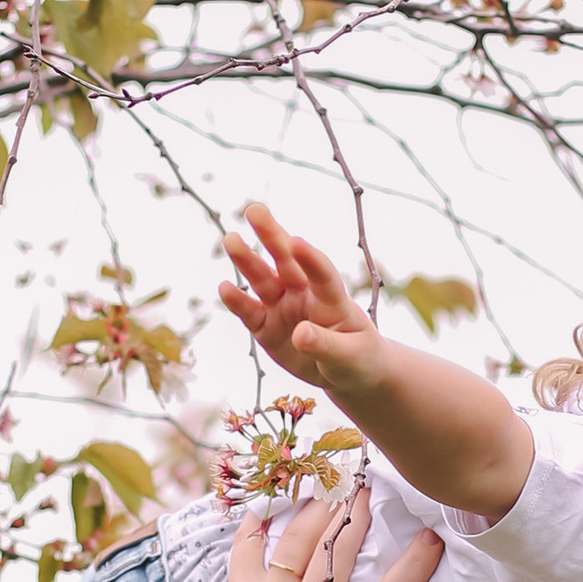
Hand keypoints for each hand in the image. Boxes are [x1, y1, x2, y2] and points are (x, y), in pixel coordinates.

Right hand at [218, 203, 383, 400]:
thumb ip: (326, 345)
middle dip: (271, 236)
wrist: (345, 372)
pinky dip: (237, 301)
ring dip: (247, 260)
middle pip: (287, 262)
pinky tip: (225, 287)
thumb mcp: (350, 357)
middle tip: (254, 209)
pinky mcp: (266, 326)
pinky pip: (249, 312)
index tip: (296, 242)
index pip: (322, 275)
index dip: (311, 259)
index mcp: (332, 299)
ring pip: (262, 279)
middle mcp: (304, 295)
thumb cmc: (357, 358)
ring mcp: (283, 308)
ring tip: (231, 239)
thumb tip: (300, 335)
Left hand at [224, 488, 457, 581]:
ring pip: (294, 547)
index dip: (412, 568)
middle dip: (356, 519)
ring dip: (315, 514)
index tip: (433, 537)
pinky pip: (244, 553)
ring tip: (333, 490)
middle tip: (372, 489)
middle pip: (335, 559)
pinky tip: (271, 504)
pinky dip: (254, 527)